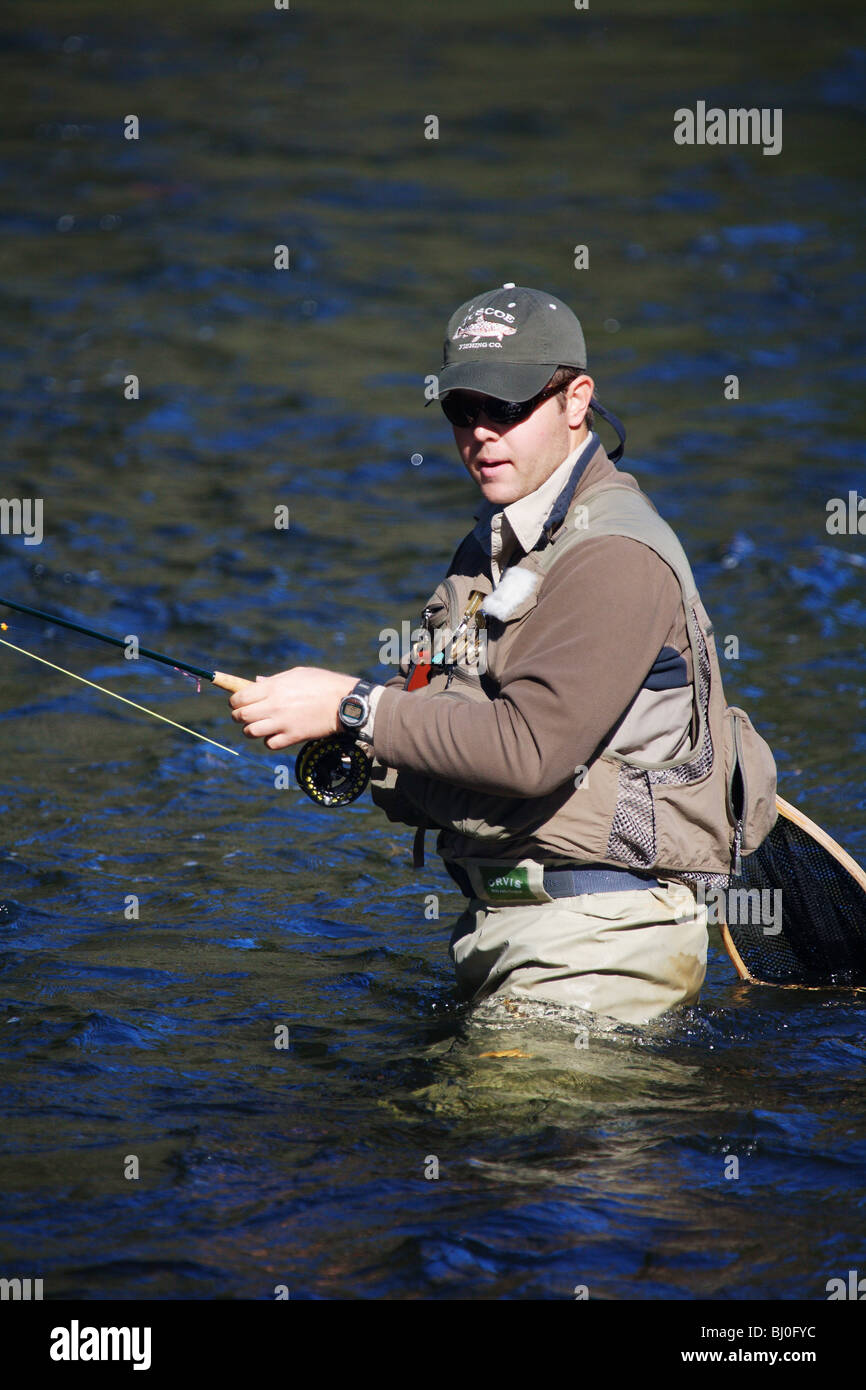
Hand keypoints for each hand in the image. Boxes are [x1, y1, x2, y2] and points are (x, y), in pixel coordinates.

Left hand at [229, 667, 358, 748]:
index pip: (239, 698)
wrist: (345, 702)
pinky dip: (269, 741)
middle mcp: (274, 705)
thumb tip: (256, 683)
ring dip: (251, 730)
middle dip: (238, 716)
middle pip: (240, 716)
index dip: (234, 702)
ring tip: (260, 726)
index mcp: (273, 687)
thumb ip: (274, 680)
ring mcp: (282, 723)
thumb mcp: (297, 674)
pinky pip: (269, 744)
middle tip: (245, 716)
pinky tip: (276, 734)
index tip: (238, 703)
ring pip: (250, 732)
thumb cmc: (323, 683)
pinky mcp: (293, 737)